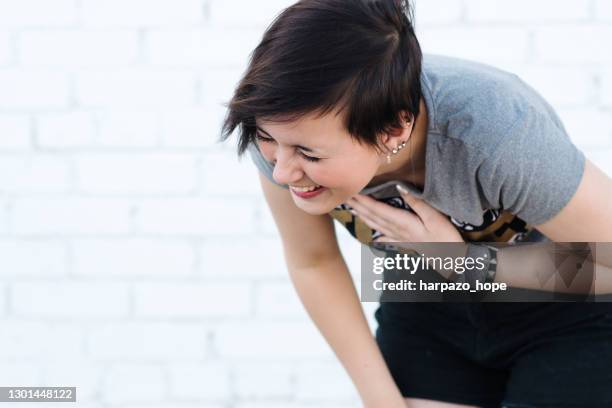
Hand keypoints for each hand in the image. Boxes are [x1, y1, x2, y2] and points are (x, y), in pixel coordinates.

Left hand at [346, 184, 463, 243]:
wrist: (452, 261)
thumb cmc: (446, 237)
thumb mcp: (434, 216)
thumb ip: (416, 202)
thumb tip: (399, 187)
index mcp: (402, 222)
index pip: (377, 209)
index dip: (363, 200)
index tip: (351, 191)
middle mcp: (397, 230)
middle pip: (373, 216)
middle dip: (358, 206)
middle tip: (344, 197)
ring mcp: (401, 238)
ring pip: (377, 226)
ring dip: (363, 217)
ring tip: (352, 210)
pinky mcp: (407, 244)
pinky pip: (388, 239)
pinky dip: (379, 236)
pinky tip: (374, 238)